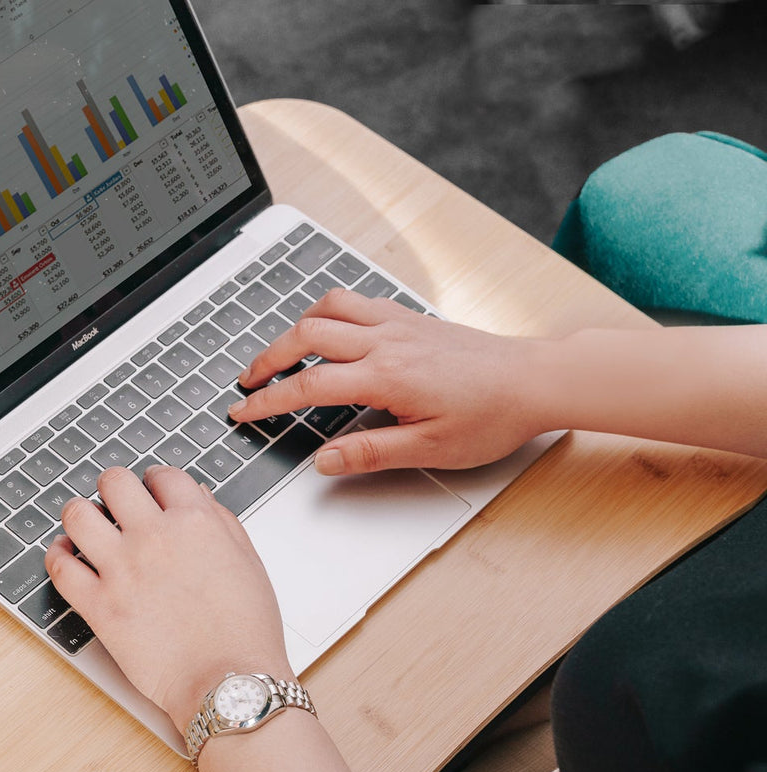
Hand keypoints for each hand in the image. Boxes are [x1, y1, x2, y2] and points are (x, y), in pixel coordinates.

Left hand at [45, 466, 290, 732]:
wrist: (229, 682)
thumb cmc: (245, 632)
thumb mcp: (248, 563)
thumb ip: (221, 522)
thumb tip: (197, 496)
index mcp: (195, 522)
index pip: (162, 476)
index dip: (154, 483)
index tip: (150, 495)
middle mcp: (154, 537)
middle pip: (114, 483)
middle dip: (113, 491)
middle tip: (116, 507)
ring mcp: (122, 570)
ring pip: (77, 515)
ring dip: (80, 517)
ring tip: (86, 529)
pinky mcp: (99, 605)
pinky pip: (61, 567)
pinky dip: (58, 557)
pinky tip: (66, 558)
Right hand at [232, 290, 550, 474]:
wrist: (535, 380)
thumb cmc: (492, 415)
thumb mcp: (430, 450)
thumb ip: (371, 453)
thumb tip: (326, 461)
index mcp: (385, 377)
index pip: (308, 386)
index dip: (268, 400)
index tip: (244, 411)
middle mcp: (386, 341)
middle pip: (306, 336)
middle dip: (267, 358)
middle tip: (247, 381)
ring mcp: (398, 323)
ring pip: (328, 309)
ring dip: (294, 328)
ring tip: (278, 353)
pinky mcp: (411, 318)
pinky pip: (356, 301)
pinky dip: (327, 312)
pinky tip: (326, 329)